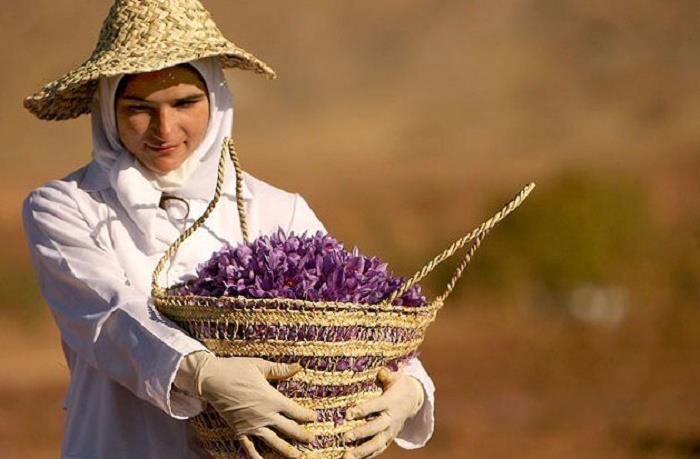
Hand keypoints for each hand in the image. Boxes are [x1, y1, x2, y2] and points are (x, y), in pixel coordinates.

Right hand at [175, 351, 315, 458]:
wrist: (211, 379)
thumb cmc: (236, 369)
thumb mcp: (260, 366)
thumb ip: (280, 369)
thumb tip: (299, 366)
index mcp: (271, 398)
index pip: (295, 411)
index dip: (306, 416)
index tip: (314, 418)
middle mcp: (264, 415)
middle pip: (288, 429)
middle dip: (302, 435)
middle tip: (312, 440)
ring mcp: (252, 425)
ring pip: (273, 442)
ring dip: (286, 450)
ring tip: (297, 457)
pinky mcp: (239, 430)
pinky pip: (250, 447)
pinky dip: (256, 456)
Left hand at [341, 368, 424, 458]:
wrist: (413, 399)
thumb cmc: (399, 385)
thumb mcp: (396, 377)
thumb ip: (388, 375)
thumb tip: (382, 371)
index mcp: (390, 402)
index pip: (375, 407)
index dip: (362, 410)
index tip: (348, 414)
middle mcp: (391, 419)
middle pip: (376, 428)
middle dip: (361, 433)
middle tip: (345, 437)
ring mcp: (390, 431)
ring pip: (377, 443)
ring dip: (362, 451)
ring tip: (347, 456)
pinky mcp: (389, 438)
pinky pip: (378, 449)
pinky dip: (367, 456)